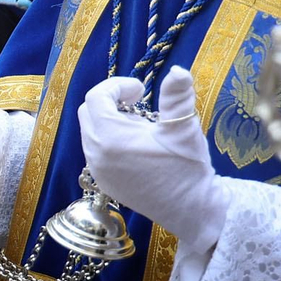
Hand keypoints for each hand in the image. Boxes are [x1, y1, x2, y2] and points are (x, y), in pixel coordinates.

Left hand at [76, 67, 223, 250]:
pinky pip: (95, 151)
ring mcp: (97, 171)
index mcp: (111, 138)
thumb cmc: (188, 168)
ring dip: (110, 121)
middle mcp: (96, 154)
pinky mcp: (103, 183)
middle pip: (88, 112)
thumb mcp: (183, 127)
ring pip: (90, 132)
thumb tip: (177, 70)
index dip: (116, 86)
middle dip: (110, 101)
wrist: (192, 210)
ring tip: (141, 126)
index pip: (96, 97)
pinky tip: (136, 146)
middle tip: (138, 104)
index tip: (141, 90)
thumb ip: (176, 96)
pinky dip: (109, 140)